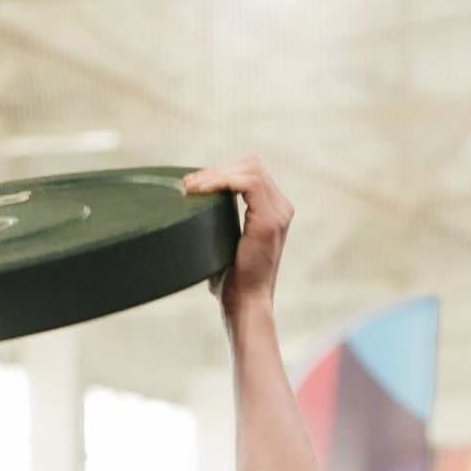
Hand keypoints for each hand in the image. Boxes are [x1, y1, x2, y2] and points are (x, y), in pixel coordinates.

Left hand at [183, 157, 292, 316]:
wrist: (245, 305)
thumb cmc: (231, 281)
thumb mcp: (223, 243)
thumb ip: (218, 222)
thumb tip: (191, 209)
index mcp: (274, 210)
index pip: (250, 172)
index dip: (221, 171)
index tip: (193, 185)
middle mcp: (281, 207)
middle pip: (250, 165)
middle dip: (217, 169)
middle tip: (188, 185)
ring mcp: (278, 212)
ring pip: (249, 169)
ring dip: (216, 173)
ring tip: (191, 187)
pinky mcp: (269, 220)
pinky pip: (248, 182)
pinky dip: (222, 180)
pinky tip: (201, 190)